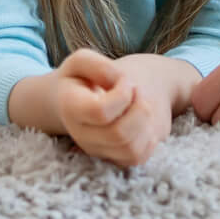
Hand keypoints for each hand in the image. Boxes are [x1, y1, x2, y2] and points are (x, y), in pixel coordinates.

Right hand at [54, 50, 172, 167]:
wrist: (77, 98)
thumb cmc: (82, 78)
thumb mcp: (81, 61)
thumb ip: (97, 65)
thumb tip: (119, 80)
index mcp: (71, 108)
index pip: (100, 111)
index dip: (122, 94)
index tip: (125, 80)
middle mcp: (82, 135)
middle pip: (119, 134)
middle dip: (139, 109)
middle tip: (137, 91)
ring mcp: (98, 150)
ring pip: (130, 149)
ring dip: (146, 123)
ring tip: (141, 105)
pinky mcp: (112, 158)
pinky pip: (137, 158)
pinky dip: (148, 139)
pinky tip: (142, 121)